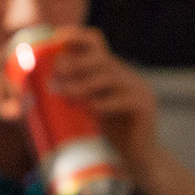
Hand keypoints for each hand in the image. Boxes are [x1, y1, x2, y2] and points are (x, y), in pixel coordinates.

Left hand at [45, 26, 159, 172]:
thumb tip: (50, 87)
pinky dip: (103, 104)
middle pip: (102, 58)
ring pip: (109, 77)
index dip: (78, 36)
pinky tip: (90, 111)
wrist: (139, 158)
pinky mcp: (145, 106)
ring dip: (84, 85)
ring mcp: (139, 89)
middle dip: (76, 63)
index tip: (58, 38)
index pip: (98, 45)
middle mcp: (127, 76)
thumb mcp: (91, 111)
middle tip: (56, 73)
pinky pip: (123, 100)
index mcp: (114, 72)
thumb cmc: (111, 135)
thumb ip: (78, 97)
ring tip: (65, 95)